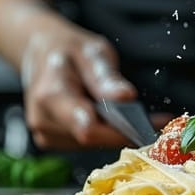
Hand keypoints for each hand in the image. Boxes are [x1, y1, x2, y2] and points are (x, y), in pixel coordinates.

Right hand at [21, 22, 169, 148]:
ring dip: (114, 132)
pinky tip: (113, 119)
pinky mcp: (53, 141)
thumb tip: (126, 97)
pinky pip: (86, 144)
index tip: (148, 126)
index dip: (119, 132)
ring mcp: (45, 133)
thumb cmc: (67, 50)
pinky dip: (104, 133)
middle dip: (122, 130)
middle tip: (153, 119)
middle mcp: (43, 119)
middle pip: (93, 139)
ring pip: (93, 144)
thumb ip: (106, 77)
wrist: (40, 53)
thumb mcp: (92, 52)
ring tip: (131, 114)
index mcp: (51, 95)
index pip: (88, 129)